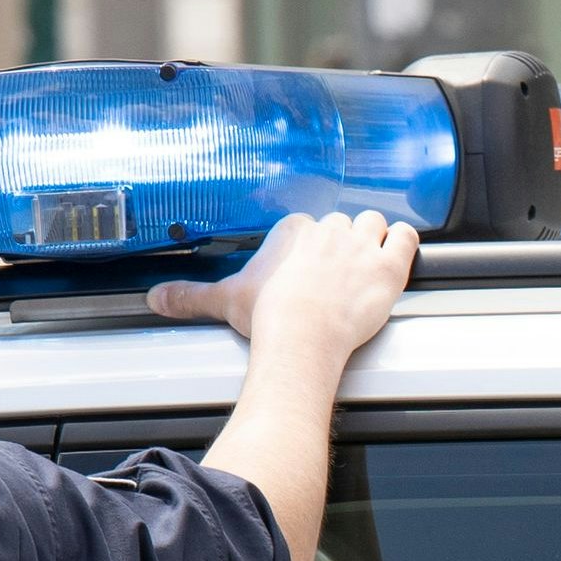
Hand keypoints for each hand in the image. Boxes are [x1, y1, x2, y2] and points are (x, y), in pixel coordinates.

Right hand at [146, 211, 417, 372]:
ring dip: (375, 238)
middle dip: (341, 244)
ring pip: (374, 224)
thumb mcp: (225, 300)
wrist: (302, 336)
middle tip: (337, 272)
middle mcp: (328, 230)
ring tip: (369, 261)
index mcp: (293, 231)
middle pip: (341, 223)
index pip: (305, 226)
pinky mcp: (389, 265)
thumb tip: (154, 298)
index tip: (306, 266)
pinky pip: (406, 237)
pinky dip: (405, 243)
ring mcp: (362, 245)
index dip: (309, 246)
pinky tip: (399, 253)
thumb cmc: (268, 318)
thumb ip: (190, 295)